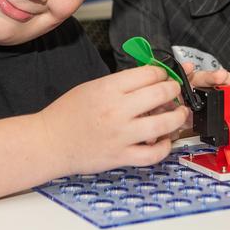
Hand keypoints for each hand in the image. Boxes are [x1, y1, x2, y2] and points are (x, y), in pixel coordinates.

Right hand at [38, 65, 188, 174]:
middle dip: (174, 89)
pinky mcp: (121, 157)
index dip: (162, 72)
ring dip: (178, 116)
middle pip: (160, 94)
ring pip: (164, 124)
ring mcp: (121, 135)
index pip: (148, 73)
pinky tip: (165, 139)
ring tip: (180, 113)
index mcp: (108, 88)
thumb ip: (120, 83)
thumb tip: (149, 79)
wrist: (50, 142)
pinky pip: (153, 154)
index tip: (164, 75)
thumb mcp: (92, 87)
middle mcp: (117, 110)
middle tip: (175, 90)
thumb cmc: (67, 113)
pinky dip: (165, 147)